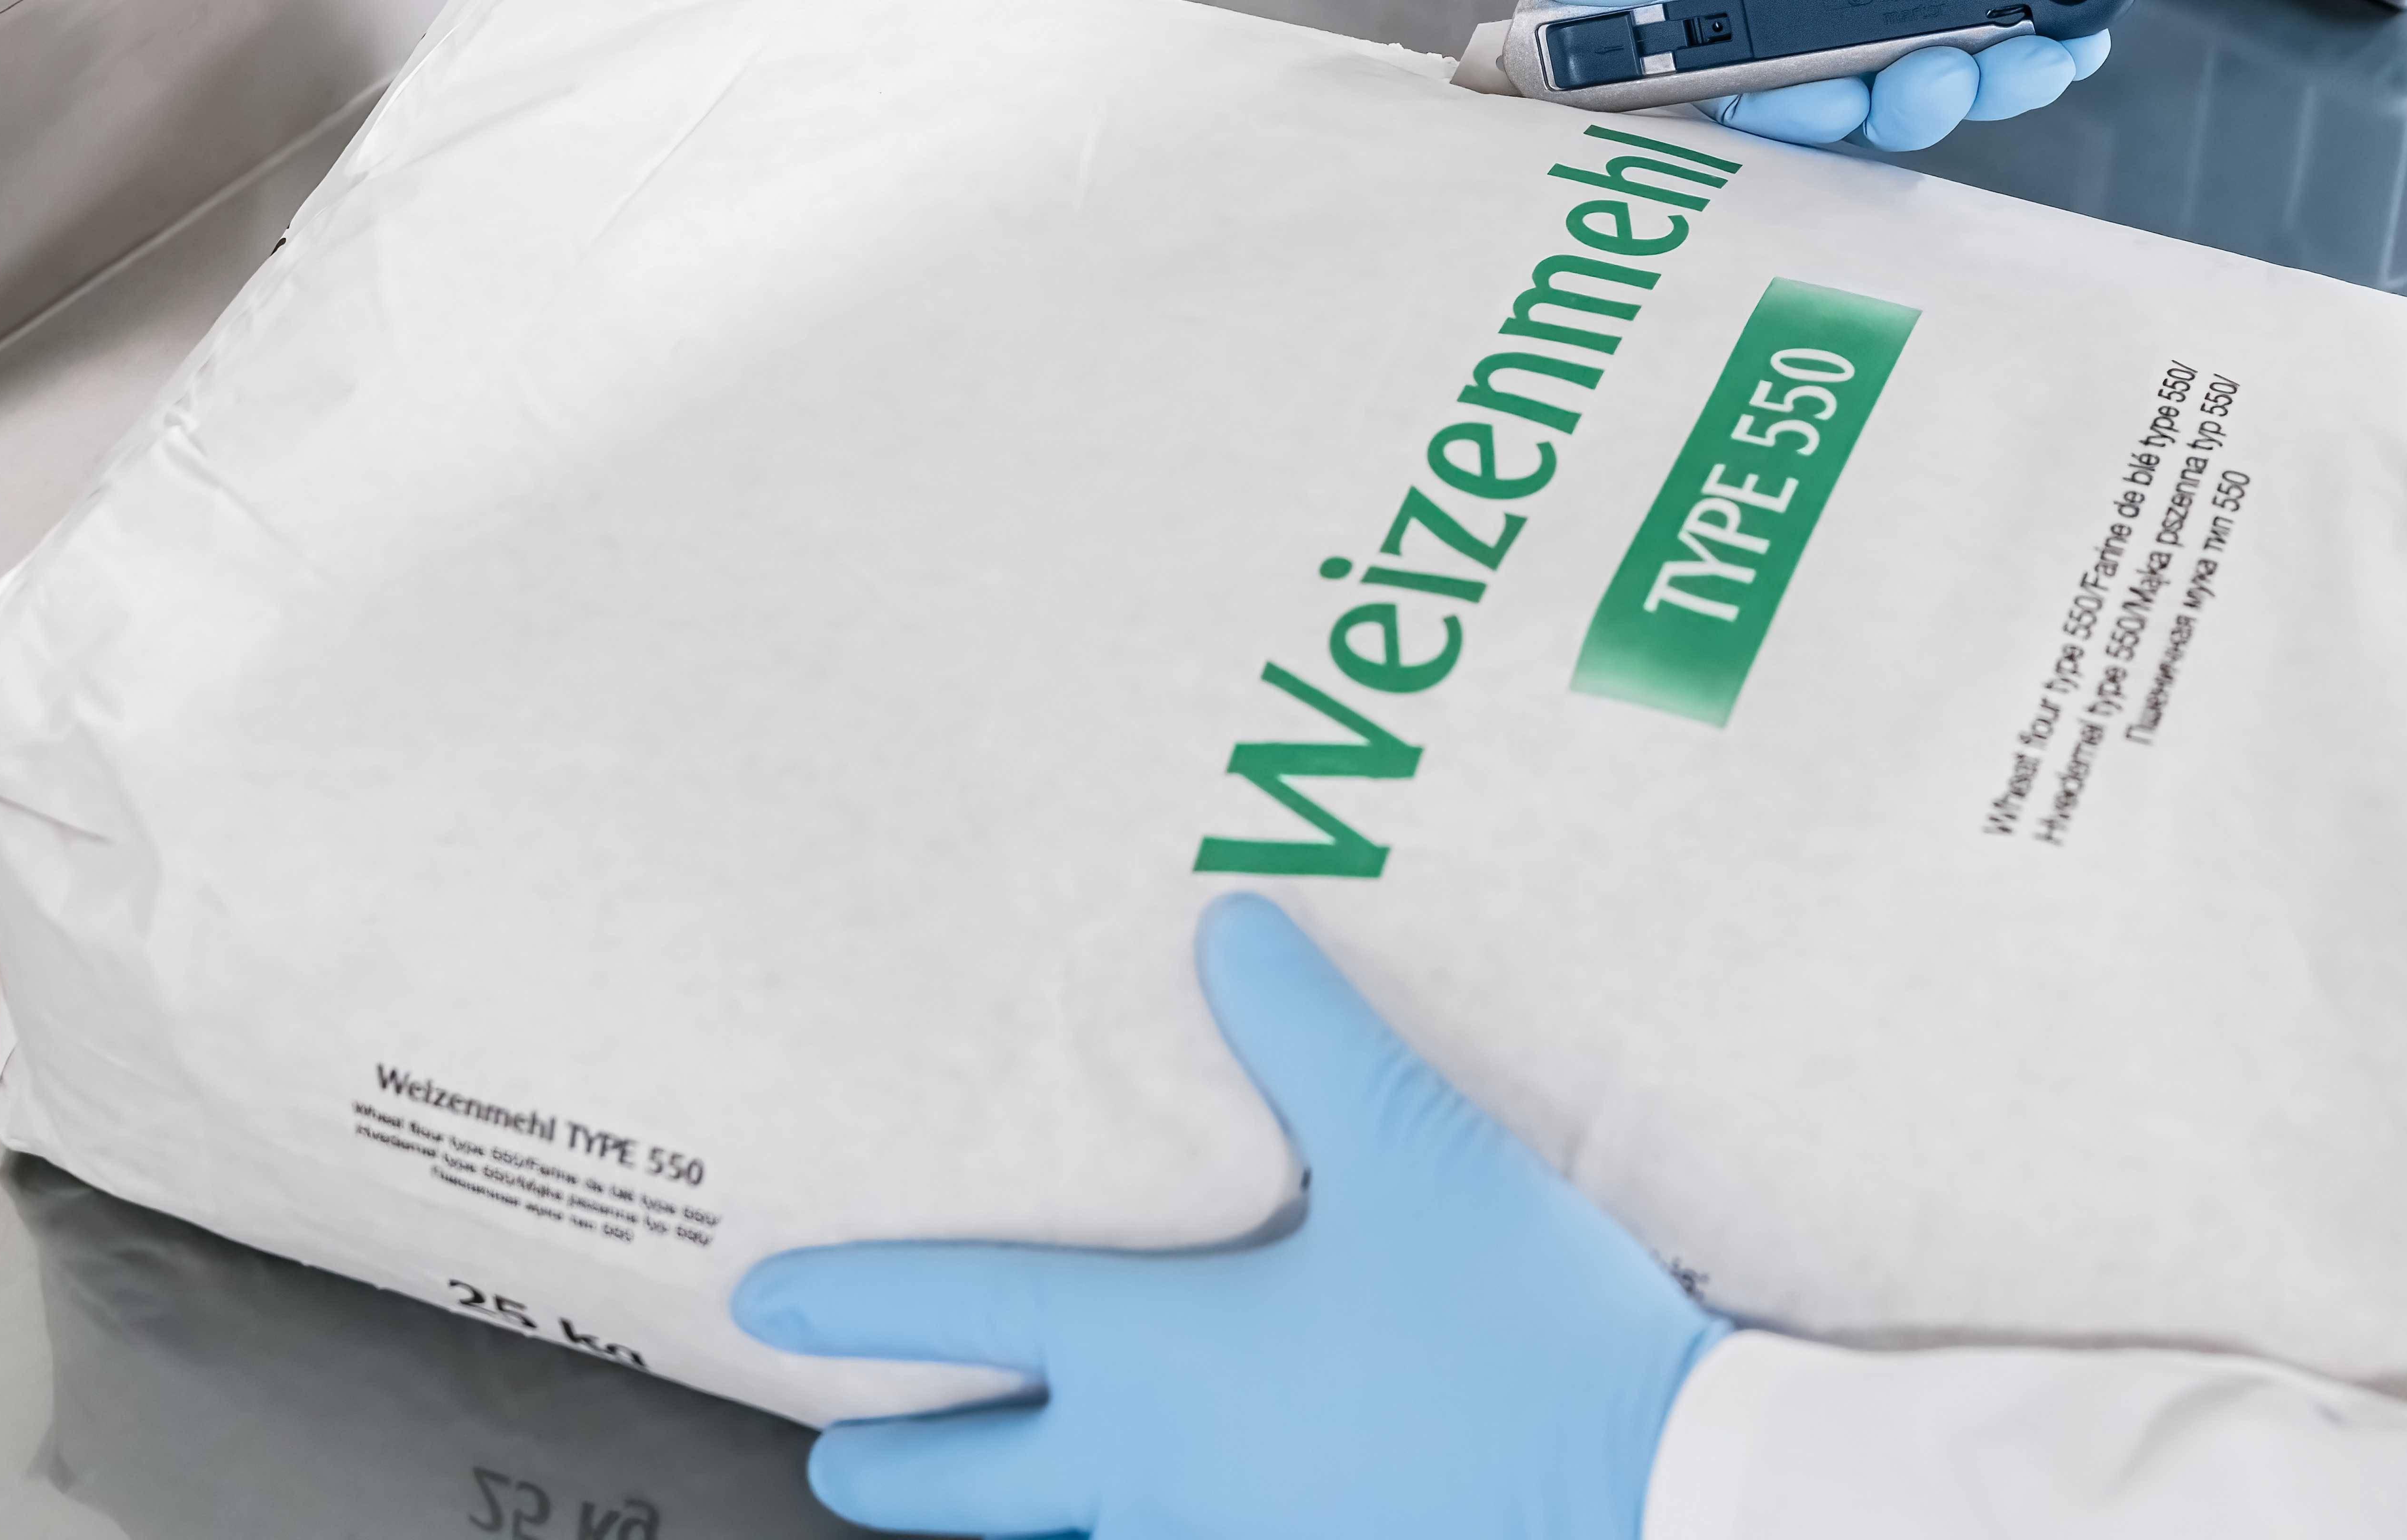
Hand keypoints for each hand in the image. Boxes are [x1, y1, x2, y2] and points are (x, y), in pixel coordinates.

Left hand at [732, 895, 1727, 1538]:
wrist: (1639, 1485)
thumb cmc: (1513, 1320)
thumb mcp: (1416, 1148)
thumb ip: (1311, 1036)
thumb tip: (1229, 927)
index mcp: (1169, 1359)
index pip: (972, 1316)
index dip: (862, 1299)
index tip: (767, 1297)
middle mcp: (1166, 1473)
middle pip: (983, 1484)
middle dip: (897, 1471)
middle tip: (833, 1459)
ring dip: (1021, 1519)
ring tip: (1004, 1498)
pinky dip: (1142, 1535)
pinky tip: (1173, 1516)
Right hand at [1531, 0, 2173, 151]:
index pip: (1736, 63)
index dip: (1774, 104)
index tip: (1821, 103)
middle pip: (1840, 88)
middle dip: (1890, 100)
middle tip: (1931, 75)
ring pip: (1933, 81)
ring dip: (1975, 87)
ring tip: (2010, 53)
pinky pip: (2016, 57)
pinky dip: (2039, 60)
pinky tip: (2060, 39)